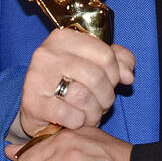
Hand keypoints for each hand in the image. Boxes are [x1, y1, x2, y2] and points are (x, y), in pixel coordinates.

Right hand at [10, 29, 134, 142]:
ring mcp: (37, 78)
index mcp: (64, 38)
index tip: (112, 83)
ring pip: (84, 97)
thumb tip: (128, 75)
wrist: (36, 106)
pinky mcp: (33, 103)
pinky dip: (79, 122)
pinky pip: (71, 116)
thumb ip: (117, 61)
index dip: (115, 74)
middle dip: (106, 97)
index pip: (106, 55)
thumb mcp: (93, 64)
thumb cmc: (68, 81)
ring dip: (94, 112)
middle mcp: (48, 53)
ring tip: (91, 114)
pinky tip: (76, 121)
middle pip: (96, 77)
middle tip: (103, 104)